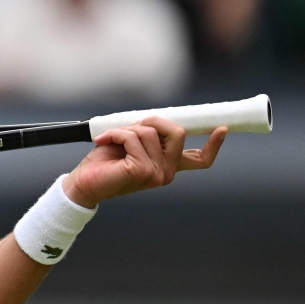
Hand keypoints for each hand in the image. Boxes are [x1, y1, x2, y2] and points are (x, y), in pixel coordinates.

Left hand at [63, 118, 226, 208]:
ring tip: (111, 139)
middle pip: (177, 132)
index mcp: (168, 166)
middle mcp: (167, 173)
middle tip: (129, 127)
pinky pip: (132, 138)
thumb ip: (149, 135)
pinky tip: (104, 142)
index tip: (222, 128)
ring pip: (149, 132)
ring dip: (126, 129)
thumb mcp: (131, 143)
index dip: (214, 145)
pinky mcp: (142, 172)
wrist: (82, 183)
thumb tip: (157, 120)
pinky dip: (115, 134)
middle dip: (152, 120)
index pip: (200, 160)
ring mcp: (157, 175)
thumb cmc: (104, 162)